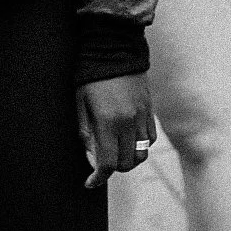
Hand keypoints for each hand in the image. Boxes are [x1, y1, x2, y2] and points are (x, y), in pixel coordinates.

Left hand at [76, 75, 156, 189]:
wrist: (113, 48)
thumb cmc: (90, 76)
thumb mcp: (80, 103)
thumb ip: (85, 133)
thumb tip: (91, 158)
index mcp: (108, 121)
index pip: (108, 163)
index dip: (98, 178)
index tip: (90, 182)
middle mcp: (128, 121)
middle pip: (126, 163)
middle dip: (113, 169)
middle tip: (101, 163)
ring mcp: (142, 116)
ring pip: (141, 154)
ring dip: (128, 159)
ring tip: (116, 152)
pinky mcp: (150, 109)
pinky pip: (150, 139)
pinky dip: (141, 145)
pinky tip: (129, 139)